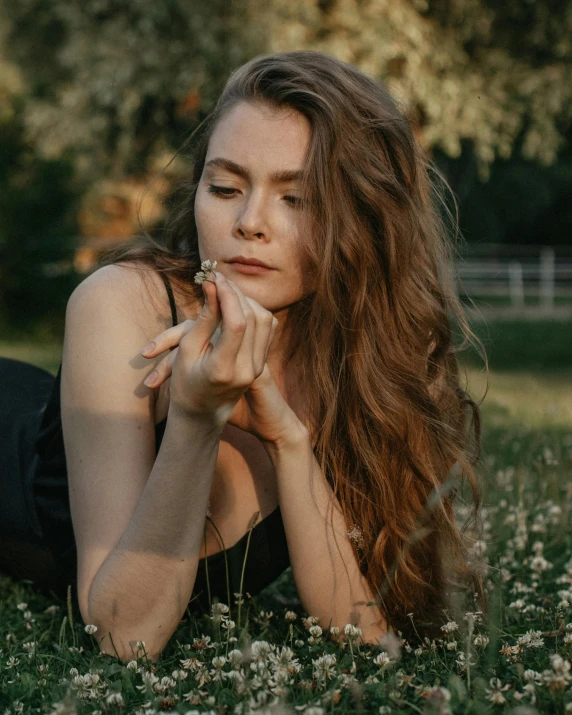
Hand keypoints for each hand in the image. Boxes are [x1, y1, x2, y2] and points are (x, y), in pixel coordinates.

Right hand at [140, 271, 304, 446]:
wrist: (203, 411)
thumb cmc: (186, 381)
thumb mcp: (187, 350)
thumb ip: (204, 318)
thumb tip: (213, 284)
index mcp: (223, 369)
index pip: (236, 323)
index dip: (228, 295)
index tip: (215, 278)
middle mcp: (247, 370)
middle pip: (252, 318)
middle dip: (236, 293)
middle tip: (219, 279)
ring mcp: (258, 368)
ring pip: (264, 320)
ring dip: (246, 300)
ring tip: (226, 291)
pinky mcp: (262, 363)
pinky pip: (267, 328)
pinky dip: (254, 311)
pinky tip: (237, 306)